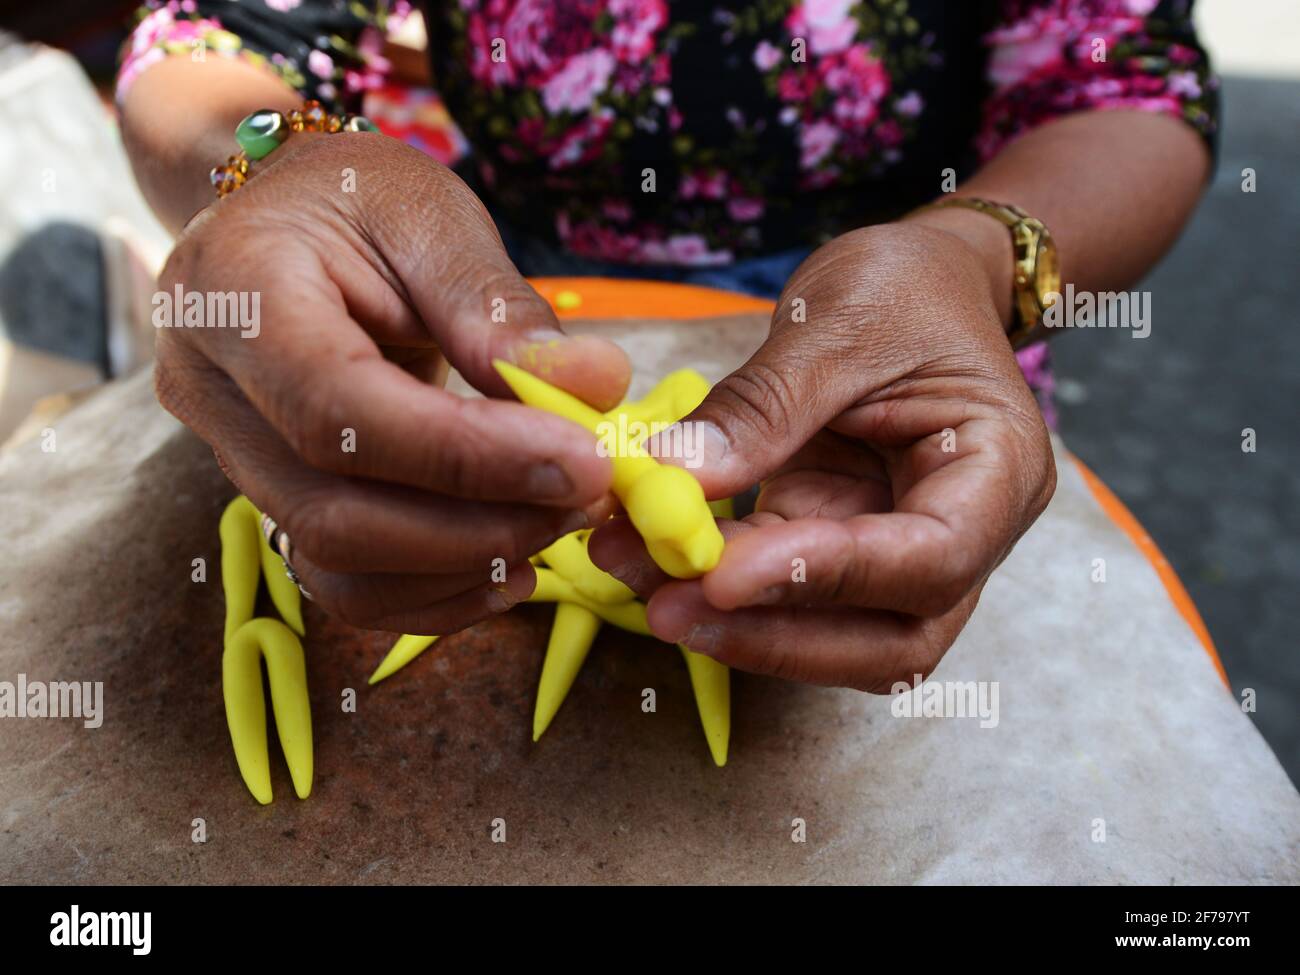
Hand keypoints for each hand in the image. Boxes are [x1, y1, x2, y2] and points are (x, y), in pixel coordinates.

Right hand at [156, 133, 628, 632]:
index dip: (468, 457)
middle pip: (334, 513)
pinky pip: (344, 583)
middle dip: (478, 526)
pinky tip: (512, 565)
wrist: (288, 220)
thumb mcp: (430, 218)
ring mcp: (228, 457)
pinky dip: (436, 591)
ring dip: (465, 566)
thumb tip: (595, 388)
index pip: (342, 412)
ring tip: (558, 522)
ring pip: (337, 563)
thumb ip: (500, 310)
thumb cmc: (357, 201)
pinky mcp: (269, 499)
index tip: (584, 461)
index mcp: (237, 295)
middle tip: (587, 498)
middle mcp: (210, 390)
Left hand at [589, 222, 1055, 690]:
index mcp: (998, 471)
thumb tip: (673, 476)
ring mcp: (900, 549)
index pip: (932, 558)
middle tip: (672, 610)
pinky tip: (651, 558)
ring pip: (837, 632)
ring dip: (740, 624)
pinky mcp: (839, 542)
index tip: (724, 574)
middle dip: (778, 635)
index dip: (827, 577)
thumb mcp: (835, 325)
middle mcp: (965, 532)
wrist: (919, 280)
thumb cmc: (906, 288)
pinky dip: (720, 583)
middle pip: (894, 637)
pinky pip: (785, 587)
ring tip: (644, 582)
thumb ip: (761, 407)